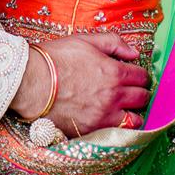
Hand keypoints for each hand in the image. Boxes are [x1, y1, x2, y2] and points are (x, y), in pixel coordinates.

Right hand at [9, 33, 149, 135]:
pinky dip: (121, 128)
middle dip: (141, 92)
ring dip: (135, 113)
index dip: (140, 74)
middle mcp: (114, 96)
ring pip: (136, 120)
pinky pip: (119, 134)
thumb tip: (134, 52)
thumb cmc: (57, 58)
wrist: (33, 82)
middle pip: (142, 97)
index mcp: (114, 71)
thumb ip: (113, 43)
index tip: (135, 75)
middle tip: (133, 90)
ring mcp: (104, 116)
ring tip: (126, 108)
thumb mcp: (85, 40)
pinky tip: (115, 121)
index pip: (141, 76)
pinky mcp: (93, 131)